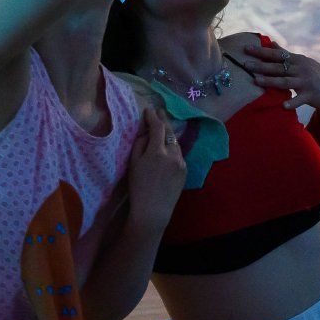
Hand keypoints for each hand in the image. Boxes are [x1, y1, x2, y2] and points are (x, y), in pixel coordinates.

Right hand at [127, 107, 186, 227]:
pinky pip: (178, 155)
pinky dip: (172, 150)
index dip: (153, 117)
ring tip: (162, 130)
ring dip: (168, 136)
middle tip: (159, 111)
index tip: (149, 110)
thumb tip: (147, 132)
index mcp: (158, 152)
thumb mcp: (133, 163)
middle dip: (164, 120)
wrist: (153, 210)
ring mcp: (181, 163)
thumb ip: (140, 144)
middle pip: (170, 132)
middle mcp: (173, 155)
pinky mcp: (185, 171)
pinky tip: (166, 151)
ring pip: (175, 144)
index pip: (157, 127)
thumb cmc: (138, 187)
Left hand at [238, 42, 319, 116]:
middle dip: (260, 65)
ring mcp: (306, 82)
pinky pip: (300, 100)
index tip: (246, 48)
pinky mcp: (311, 95)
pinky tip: (282, 106)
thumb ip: (286, 54)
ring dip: (270, 81)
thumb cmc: (315, 75)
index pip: (276, 54)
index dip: (261, 51)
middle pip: (278, 67)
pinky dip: (292, 103)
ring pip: (285, 82)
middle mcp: (301, 69)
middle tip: (245, 64)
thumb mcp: (302, 62)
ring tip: (256, 81)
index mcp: (297, 60)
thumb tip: (272, 43)